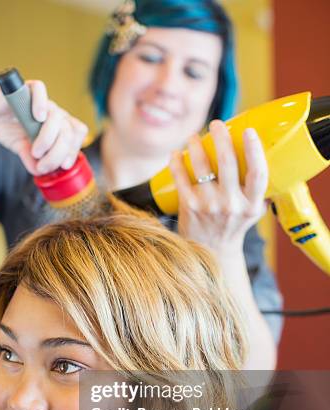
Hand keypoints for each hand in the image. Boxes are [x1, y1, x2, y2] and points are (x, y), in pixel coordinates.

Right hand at [0, 79, 87, 174]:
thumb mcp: (20, 148)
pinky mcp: (26, 87)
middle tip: (42, 165)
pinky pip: (39, 90)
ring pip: (57, 116)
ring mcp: (42, 100)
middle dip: (57, 153)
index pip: (77, 134)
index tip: (63, 166)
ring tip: (34, 150)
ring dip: (48, 139)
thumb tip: (39, 172)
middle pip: (68, 131)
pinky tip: (37, 117)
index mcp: (57, 125)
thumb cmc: (7, 127)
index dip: (73, 150)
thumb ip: (31, 159)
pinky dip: (40, 104)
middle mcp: (53, 112)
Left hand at [169, 120, 267, 255]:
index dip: (254, 150)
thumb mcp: (253, 211)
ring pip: (202, 165)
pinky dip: (177, 161)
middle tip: (217, 124)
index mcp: (251, 204)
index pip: (258, 173)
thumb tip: (267, 158)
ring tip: (194, 137)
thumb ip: (260, 190)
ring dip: (196, 145)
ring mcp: (209, 206)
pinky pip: (181, 177)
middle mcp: (231, 205)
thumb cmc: (233, 225)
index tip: (248, 131)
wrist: (211, 252)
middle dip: (221, 137)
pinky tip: (176, 153)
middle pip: (227, 162)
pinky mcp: (189, 207)